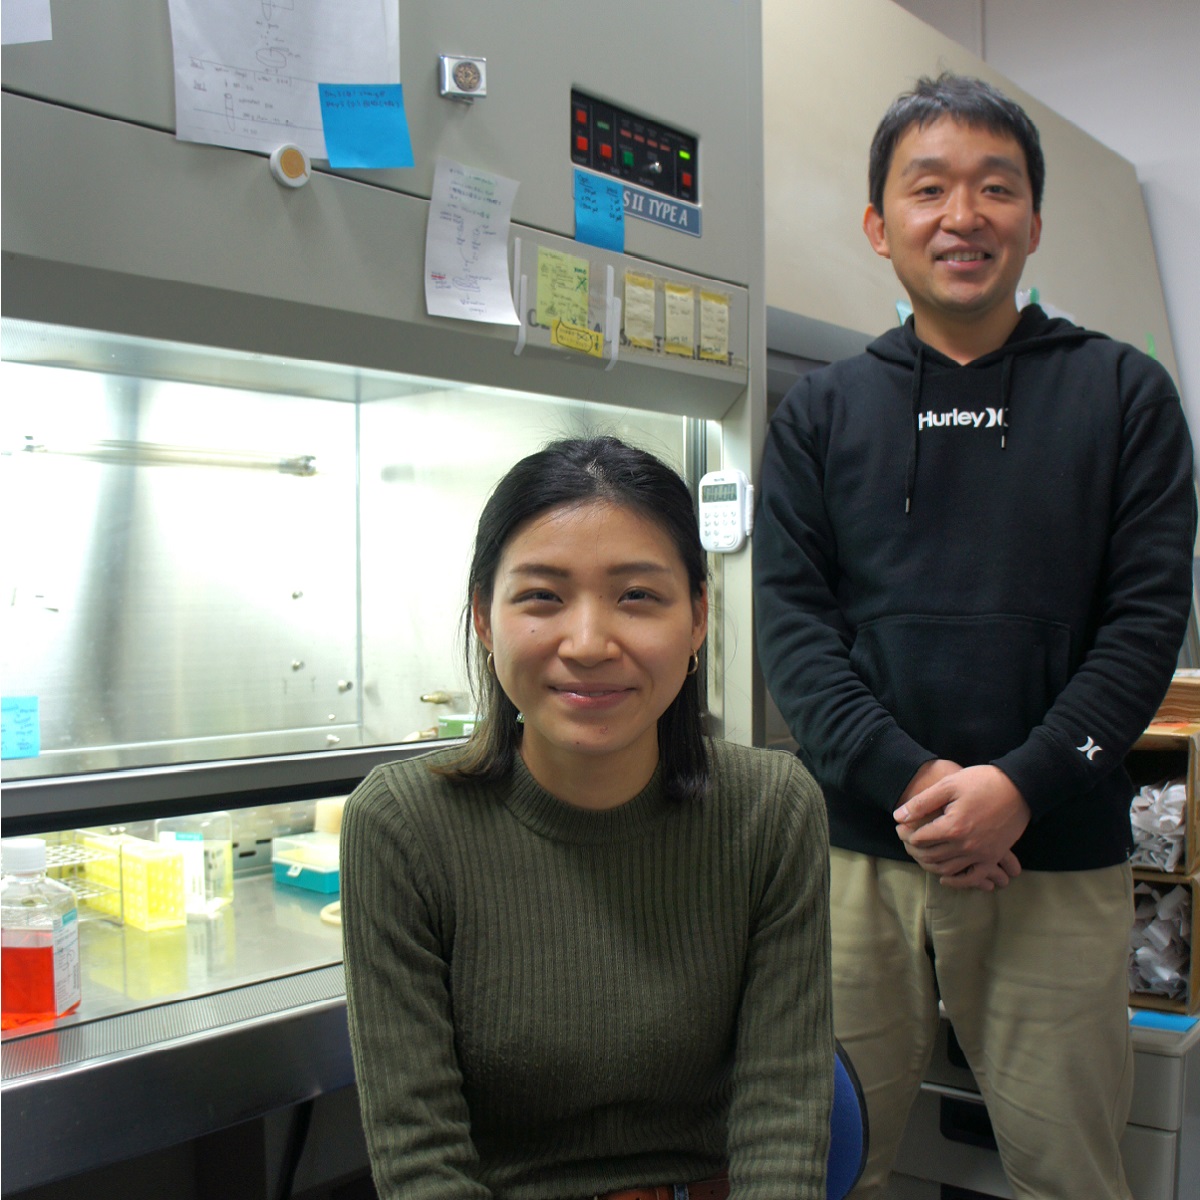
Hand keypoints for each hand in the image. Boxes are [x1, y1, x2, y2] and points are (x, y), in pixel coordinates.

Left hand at [893, 765, 1029, 890]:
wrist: (1019, 788)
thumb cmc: (982, 782)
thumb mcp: (948, 785)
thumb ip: (921, 803)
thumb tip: (898, 817)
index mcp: (952, 827)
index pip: (919, 839)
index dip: (906, 834)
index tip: (901, 828)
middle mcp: (966, 846)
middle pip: (930, 856)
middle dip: (914, 850)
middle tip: (907, 841)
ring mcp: (981, 854)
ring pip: (947, 869)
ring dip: (930, 865)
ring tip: (921, 854)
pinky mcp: (993, 857)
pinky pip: (973, 877)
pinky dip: (957, 881)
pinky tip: (944, 877)